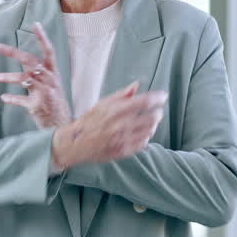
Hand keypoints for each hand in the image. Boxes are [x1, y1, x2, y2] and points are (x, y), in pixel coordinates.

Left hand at [0, 23, 71, 128]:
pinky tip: (3, 98)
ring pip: (24, 79)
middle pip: (31, 61)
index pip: (49, 51)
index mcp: (53, 73)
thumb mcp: (49, 85)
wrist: (62, 125)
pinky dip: (11, 99)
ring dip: (7, 77)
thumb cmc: (53, 102)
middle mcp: (50, 80)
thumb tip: (23, 64)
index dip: (43, 38)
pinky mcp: (37, 105)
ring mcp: (45, 93)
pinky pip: (21, 100)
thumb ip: (37, 74)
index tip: (35, 24)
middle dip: (14, 53)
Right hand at [51, 82, 166, 169]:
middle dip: (157, 113)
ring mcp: (123, 139)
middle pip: (151, 117)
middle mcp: (120, 125)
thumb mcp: (101, 104)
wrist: (73, 144)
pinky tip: (141, 134)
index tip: (163, 96)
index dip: (157, 98)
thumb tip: (136, 85)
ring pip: (149, 131)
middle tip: (156, 112)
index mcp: (115, 111)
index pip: (144, 102)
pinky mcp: (123, 151)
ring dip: (152, 125)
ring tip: (149, 123)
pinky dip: (145, 137)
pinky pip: (143, 144)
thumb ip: (120, 95)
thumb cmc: (87, 122)